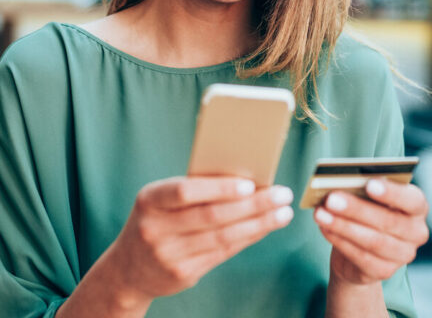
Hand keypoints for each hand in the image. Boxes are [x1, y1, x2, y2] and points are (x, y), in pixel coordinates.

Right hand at [106, 176, 293, 306]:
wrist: (127, 270)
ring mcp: (169, 255)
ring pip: (223, 237)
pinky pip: (223, 253)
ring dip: (259, 223)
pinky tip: (266, 227)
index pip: (186, 191)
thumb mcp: (160, 200)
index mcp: (150, 199)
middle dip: (253, 205)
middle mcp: (156, 229)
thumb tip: (245, 177)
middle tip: (282, 194)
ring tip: (284, 212)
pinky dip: (248, 237)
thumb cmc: (156, 220)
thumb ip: (193, 189)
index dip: (219, 188)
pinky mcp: (183, 274)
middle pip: (213, 216)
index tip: (250, 185)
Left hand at [314, 180, 428, 285]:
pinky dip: (339, 240)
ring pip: (373, 241)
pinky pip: (361, 257)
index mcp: (417, 206)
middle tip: (331, 198)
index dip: (392, 192)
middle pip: (388, 221)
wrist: (361, 244)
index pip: (412, 200)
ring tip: (320, 213)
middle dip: (356, 209)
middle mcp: (416, 232)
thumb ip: (362, 188)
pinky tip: (324, 227)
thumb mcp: (368, 194)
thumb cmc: (367, 207)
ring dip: (343, 226)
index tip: (369, 183)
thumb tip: (340, 183)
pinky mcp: (385, 271)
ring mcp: (403, 255)